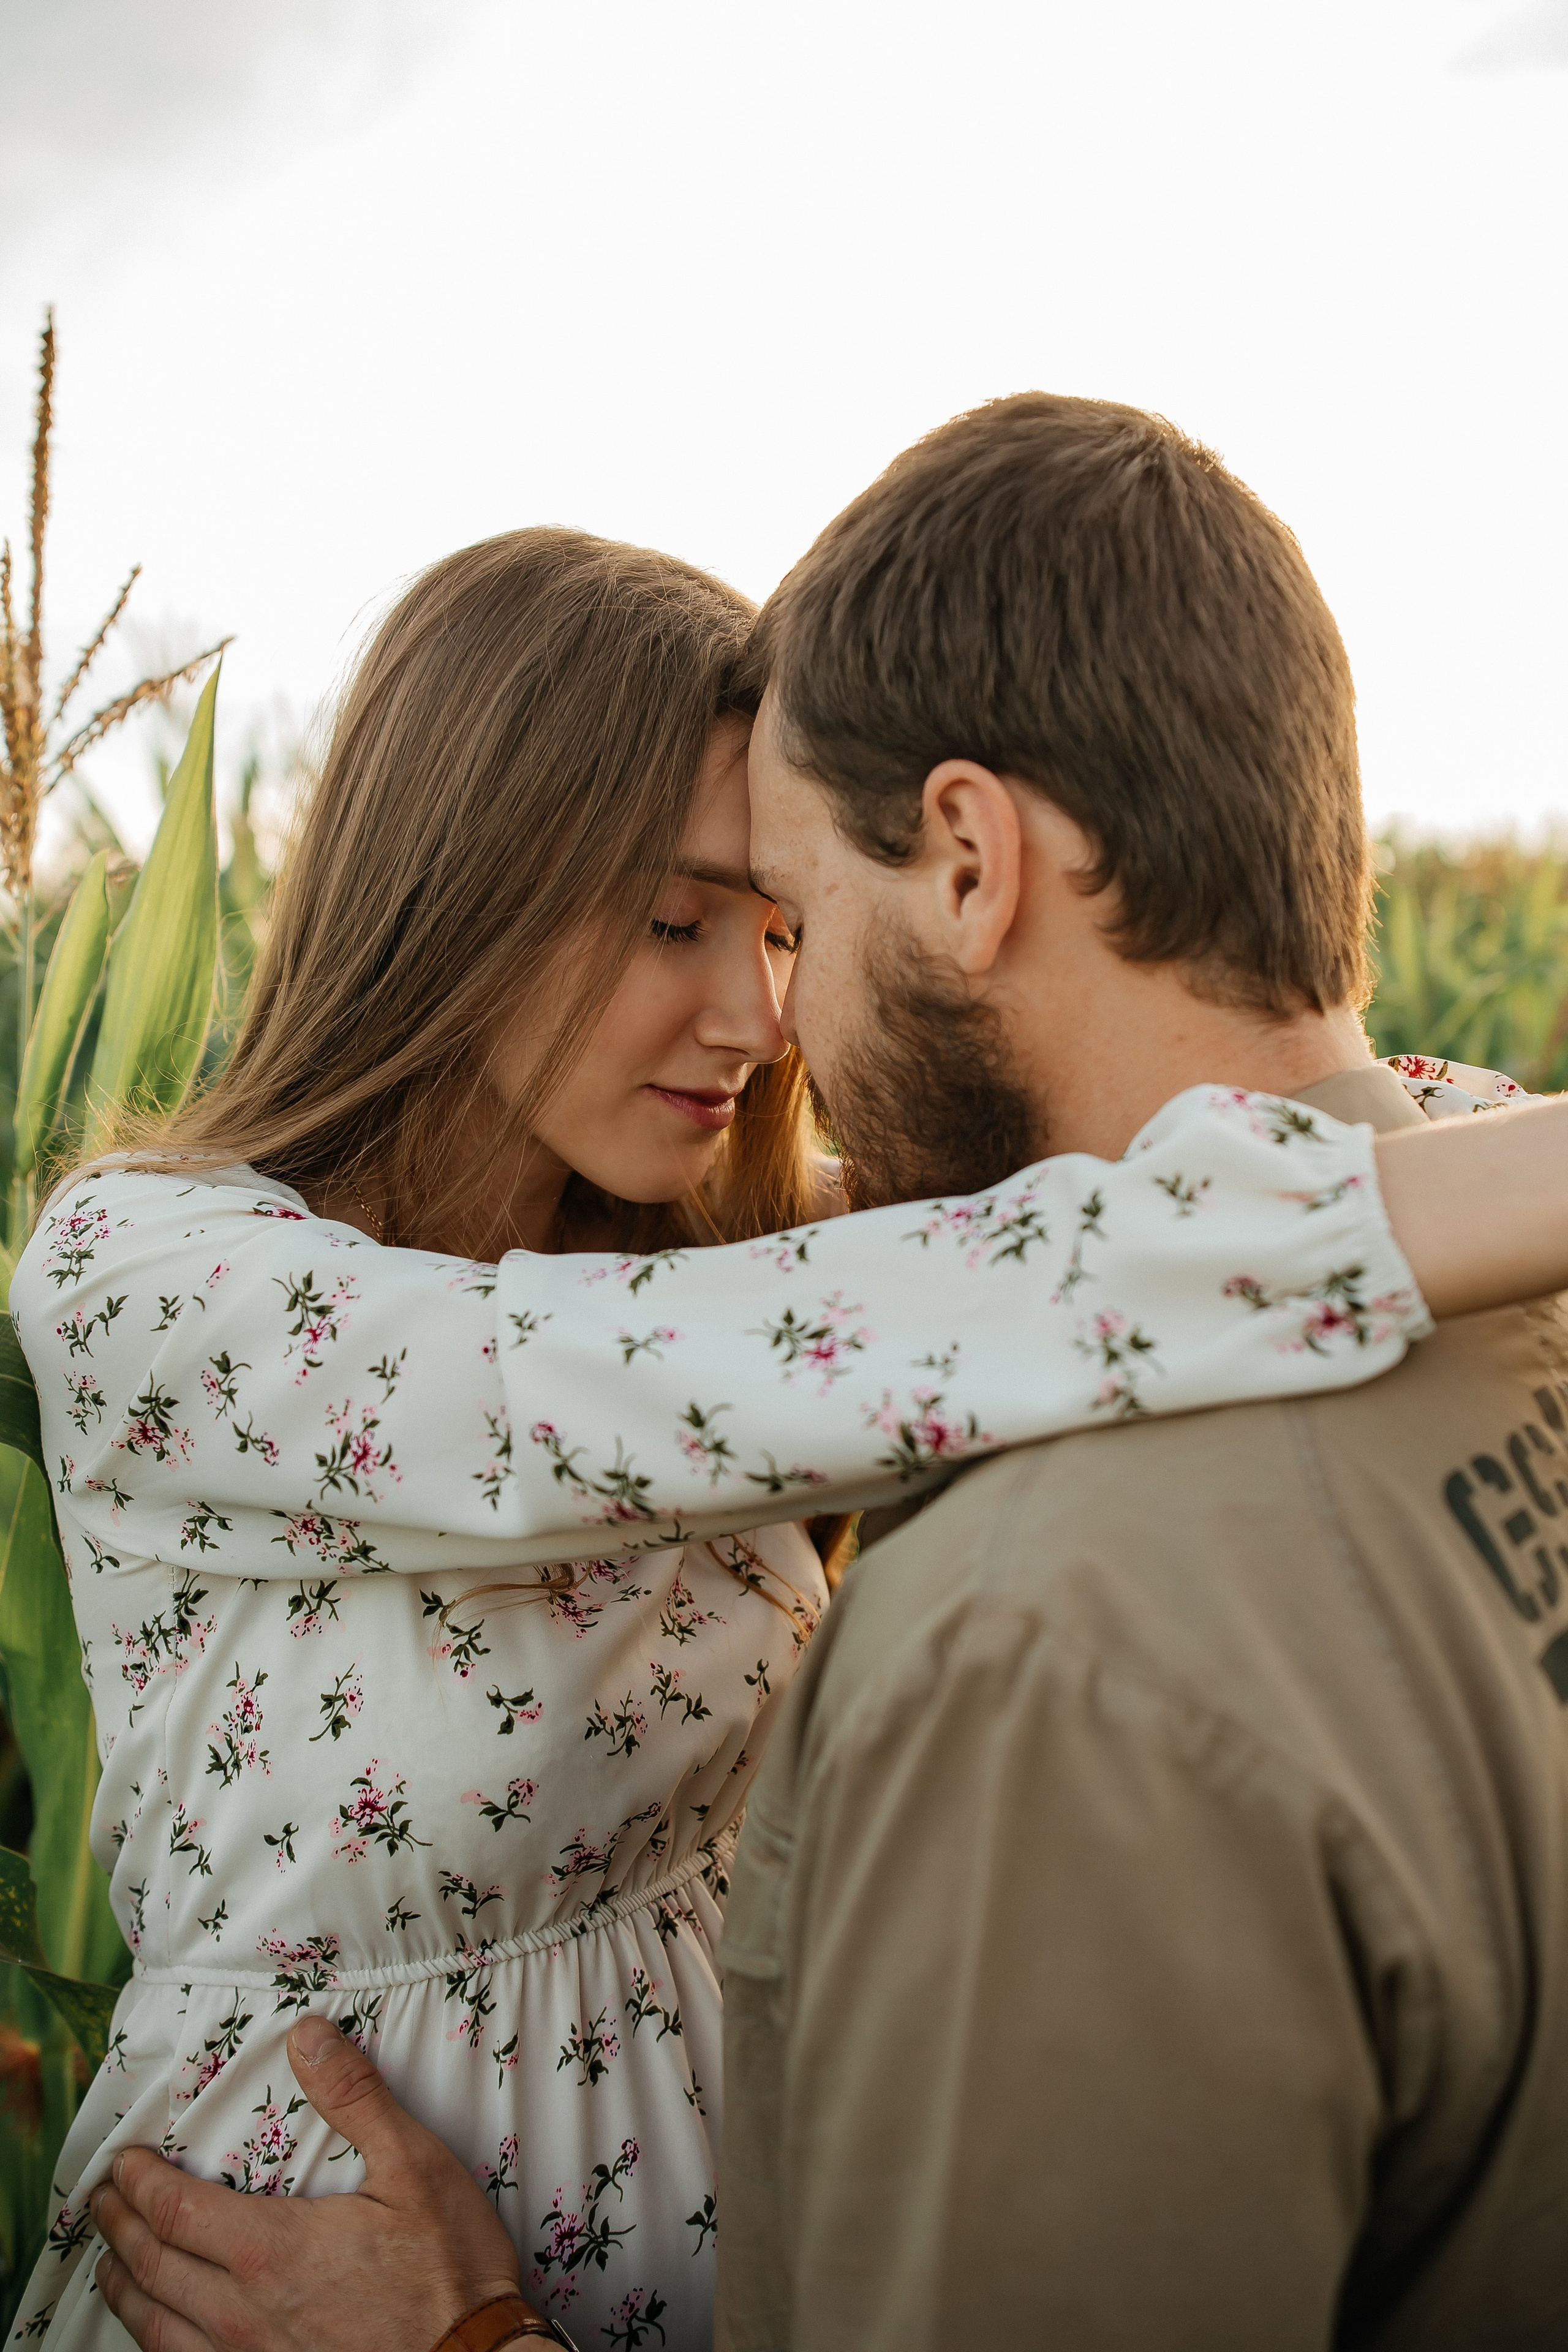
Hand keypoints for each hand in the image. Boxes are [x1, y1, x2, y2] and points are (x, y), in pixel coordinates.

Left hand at [90, 2014, 526, 2351]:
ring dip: (124, 2288)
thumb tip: (308, 2036)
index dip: (137, 2182)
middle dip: (117, 2228)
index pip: (173, 2210)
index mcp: (270, 2251)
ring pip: (156, 2328)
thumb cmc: (449, 2271)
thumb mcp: (415, 2165)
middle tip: (98, 2201)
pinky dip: (155, 2341)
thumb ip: (356, 2098)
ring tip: (109, 2264)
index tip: (120, 2160)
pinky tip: (160, 2331)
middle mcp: (242, 2313)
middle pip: (151, 2267)